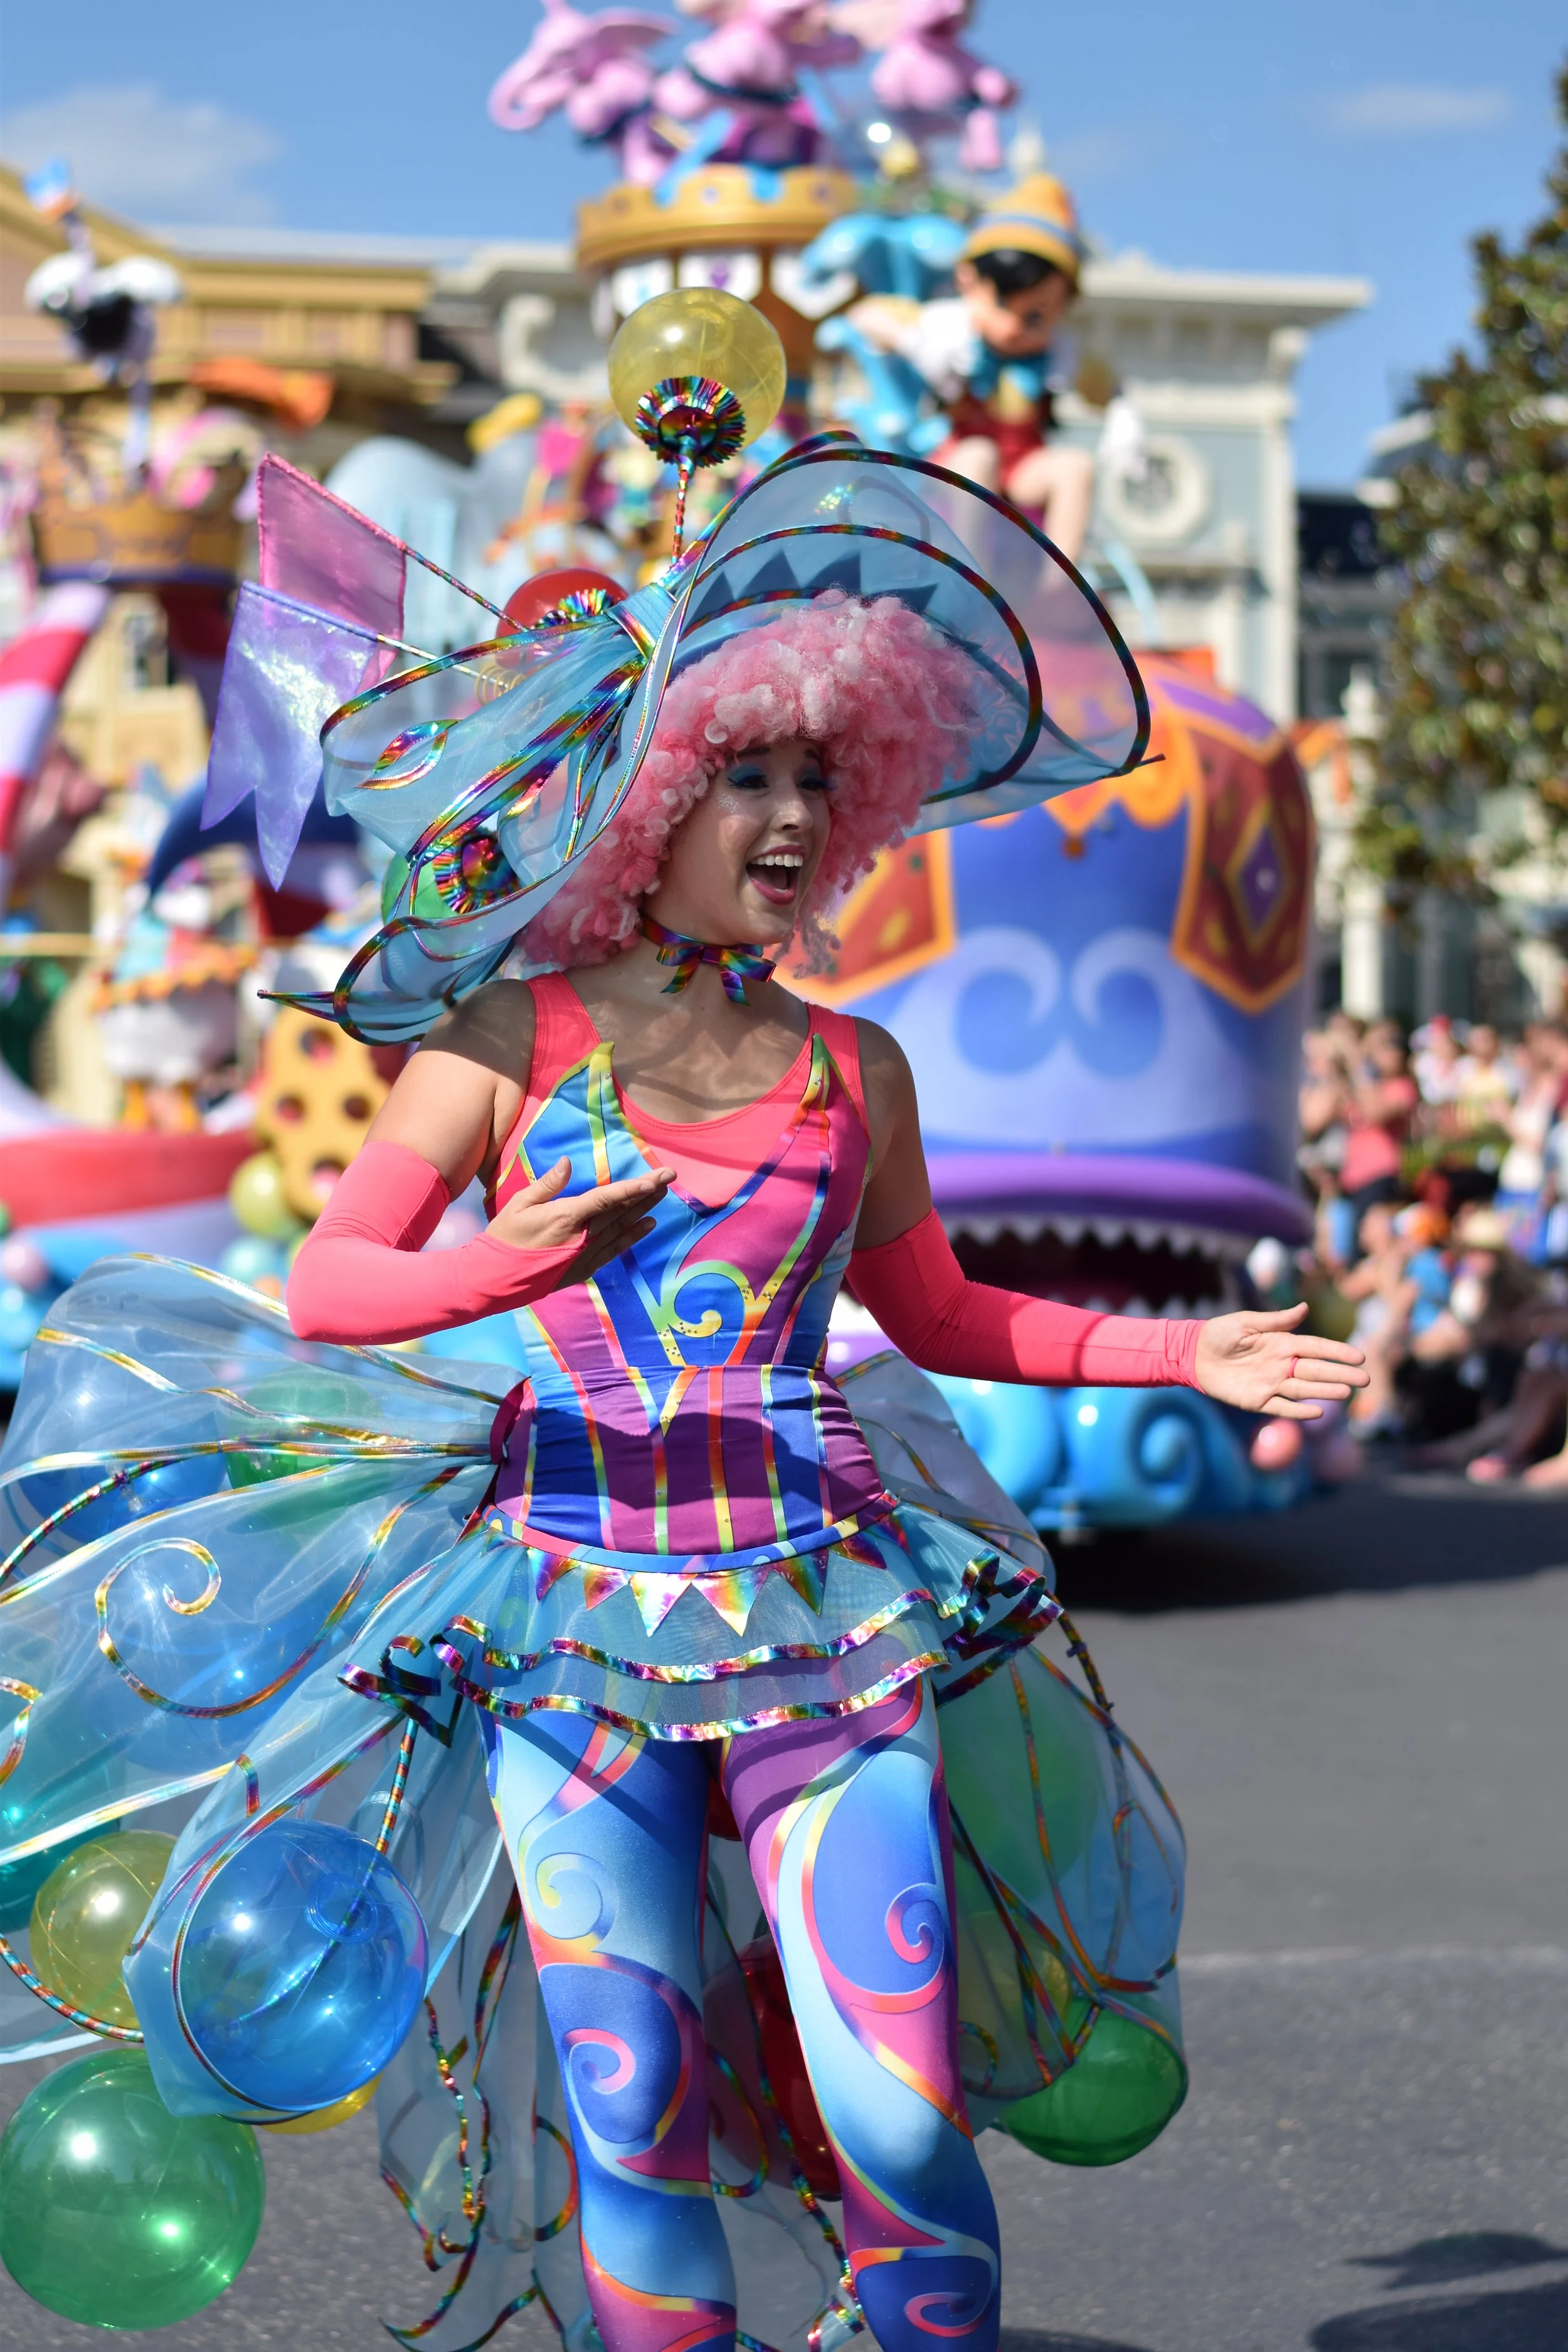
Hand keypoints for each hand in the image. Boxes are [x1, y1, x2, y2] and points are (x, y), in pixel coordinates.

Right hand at [485, 1157, 674, 1292]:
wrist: (495, 1279)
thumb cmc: (504, 1237)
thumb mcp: (519, 1204)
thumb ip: (547, 1184)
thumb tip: (568, 1162)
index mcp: (566, 1217)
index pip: (606, 1199)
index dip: (632, 1188)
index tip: (654, 1178)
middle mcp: (581, 1237)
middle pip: (620, 1211)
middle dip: (646, 1193)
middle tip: (669, 1176)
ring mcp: (585, 1254)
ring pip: (622, 1229)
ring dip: (643, 1210)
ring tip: (662, 1194)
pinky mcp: (584, 1268)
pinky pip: (615, 1250)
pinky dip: (633, 1237)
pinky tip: (648, 1224)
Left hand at [1192, 1301, 1367, 1419]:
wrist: (1192, 1354)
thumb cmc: (1219, 1334)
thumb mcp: (1246, 1322)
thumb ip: (1275, 1320)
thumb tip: (1305, 1308)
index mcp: (1282, 1343)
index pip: (1316, 1348)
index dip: (1338, 1352)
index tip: (1360, 1357)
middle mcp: (1282, 1365)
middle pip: (1317, 1370)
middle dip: (1341, 1374)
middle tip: (1365, 1380)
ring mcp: (1271, 1384)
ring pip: (1305, 1389)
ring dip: (1326, 1391)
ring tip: (1347, 1393)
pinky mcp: (1258, 1401)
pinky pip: (1282, 1407)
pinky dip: (1298, 1411)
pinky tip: (1317, 1411)